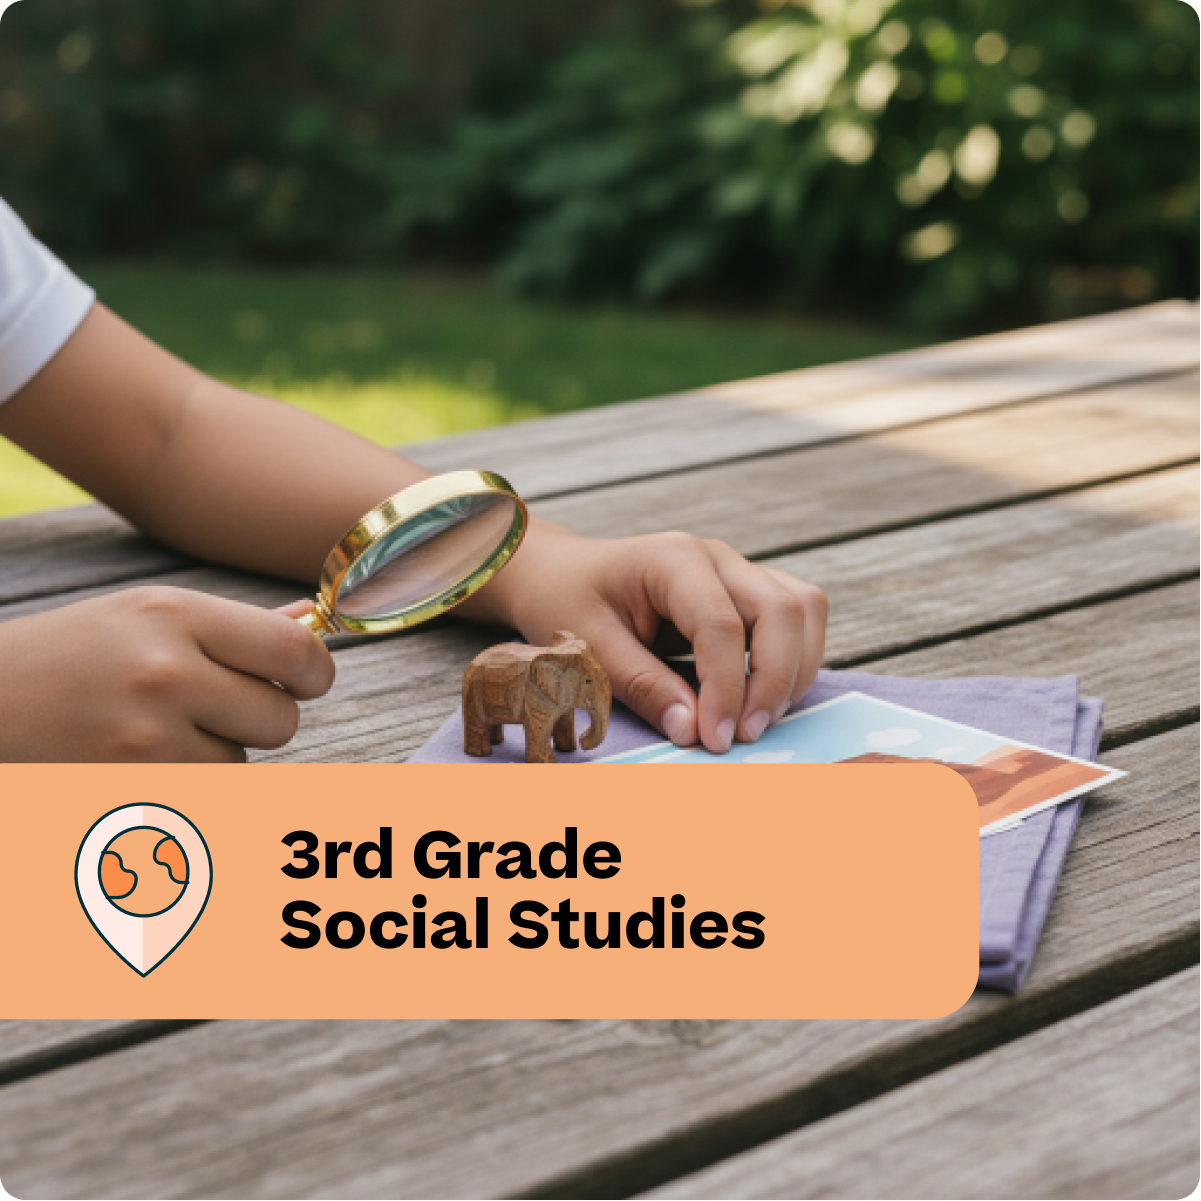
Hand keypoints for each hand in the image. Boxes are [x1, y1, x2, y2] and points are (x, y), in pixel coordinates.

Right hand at [0, 587, 333, 761]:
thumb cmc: (69, 656)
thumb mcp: (145, 617)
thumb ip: (236, 627)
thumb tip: (311, 619)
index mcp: (175, 616)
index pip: (294, 650)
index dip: (315, 671)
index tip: (307, 679)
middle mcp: (166, 675)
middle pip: (281, 720)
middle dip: (260, 719)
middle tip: (215, 706)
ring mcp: (145, 741)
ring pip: (240, 765)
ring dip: (213, 754)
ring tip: (151, 729)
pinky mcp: (128, 794)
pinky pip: (201, 797)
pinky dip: (183, 786)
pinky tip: (136, 760)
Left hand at [460, 522, 826, 752]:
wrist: (562, 572)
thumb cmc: (569, 601)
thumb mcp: (591, 646)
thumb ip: (644, 686)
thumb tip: (694, 731)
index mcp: (673, 559)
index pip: (722, 625)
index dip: (727, 689)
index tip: (716, 739)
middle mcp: (717, 557)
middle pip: (783, 610)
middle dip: (774, 681)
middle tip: (743, 736)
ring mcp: (738, 569)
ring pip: (804, 609)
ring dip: (793, 671)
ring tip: (754, 721)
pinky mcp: (748, 589)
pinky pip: (797, 617)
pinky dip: (793, 660)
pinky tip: (760, 698)